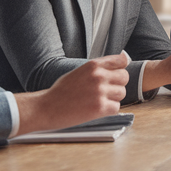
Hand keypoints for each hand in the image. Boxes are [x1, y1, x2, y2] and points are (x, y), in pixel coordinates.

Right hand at [14, 52, 129, 134]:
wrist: (46, 108)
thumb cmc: (61, 92)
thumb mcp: (79, 72)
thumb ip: (98, 68)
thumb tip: (122, 61)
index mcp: (93, 65)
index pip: (121, 61)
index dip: (120, 68)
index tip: (117, 73)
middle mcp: (98, 76)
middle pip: (124, 77)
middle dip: (117, 85)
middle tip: (105, 91)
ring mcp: (100, 92)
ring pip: (122, 93)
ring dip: (113, 98)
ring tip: (97, 100)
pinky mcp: (100, 107)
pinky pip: (116, 107)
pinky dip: (109, 110)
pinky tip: (96, 109)